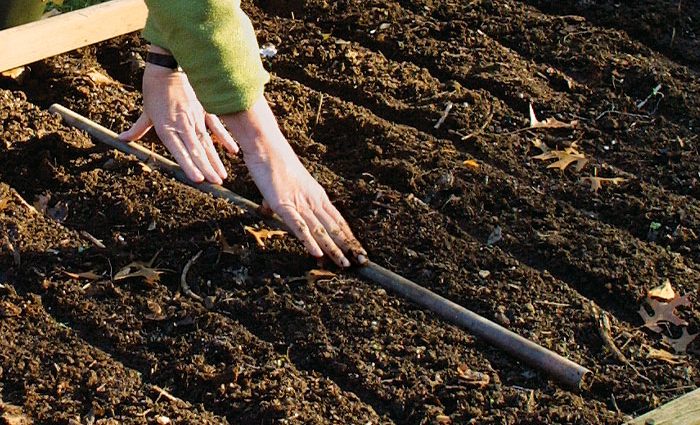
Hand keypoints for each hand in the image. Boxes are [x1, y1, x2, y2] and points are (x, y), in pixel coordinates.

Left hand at [119, 62, 238, 183]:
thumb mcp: (146, 112)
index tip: (198, 179)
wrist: (169, 66)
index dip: (189, 165)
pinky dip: (225, 139)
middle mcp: (183, 125)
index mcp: (167, 127)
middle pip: (197, 150)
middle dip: (207, 168)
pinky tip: (233, 151)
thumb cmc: (155, 89)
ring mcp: (196, 118)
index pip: (180, 151)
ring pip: (207, 143)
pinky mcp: (205, 111)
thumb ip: (137, 129)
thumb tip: (122, 140)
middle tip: (215, 184)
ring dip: (215, 160)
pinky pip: (217, 127)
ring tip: (222, 176)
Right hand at [221, 97, 367, 266]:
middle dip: (348, 246)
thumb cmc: (275, 164)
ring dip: (333, 249)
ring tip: (344, 264)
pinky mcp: (284, 205)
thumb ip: (281, 200)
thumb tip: (268, 209)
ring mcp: (300, 204)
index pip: (338, 219)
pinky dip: (309, 240)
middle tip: (361, 261)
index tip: (358, 249)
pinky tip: (317, 254)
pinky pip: (299, 226)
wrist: (268, 148)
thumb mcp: (285, 185)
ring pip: (321, 231)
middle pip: (334, 227)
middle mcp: (314, 201)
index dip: (348, 235)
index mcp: (317, 195)